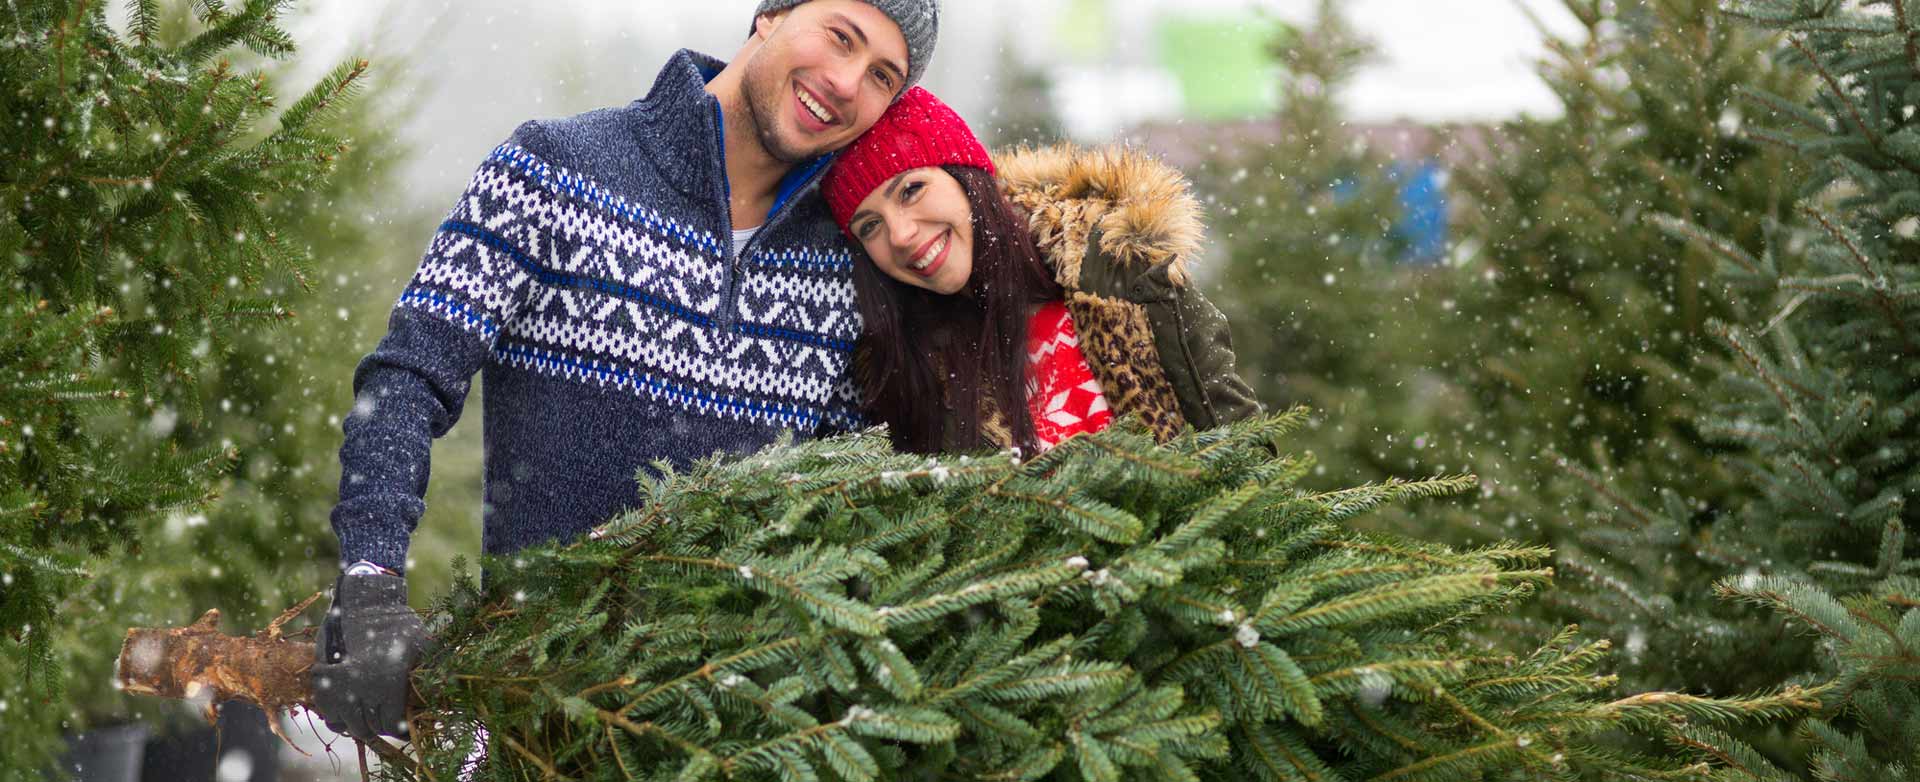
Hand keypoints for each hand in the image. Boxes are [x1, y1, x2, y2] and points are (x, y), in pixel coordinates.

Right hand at [311, 571, 427, 740]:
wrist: (365, 601)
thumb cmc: (400, 624)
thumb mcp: (426, 646)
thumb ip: (437, 674)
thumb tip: (448, 703)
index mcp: (389, 684)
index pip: (391, 726)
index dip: (400, 729)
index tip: (404, 726)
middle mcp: (361, 689)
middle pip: (368, 728)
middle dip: (379, 727)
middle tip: (387, 721)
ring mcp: (338, 685)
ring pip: (344, 725)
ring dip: (356, 725)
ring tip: (368, 717)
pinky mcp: (321, 679)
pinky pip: (326, 712)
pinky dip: (336, 716)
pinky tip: (349, 710)